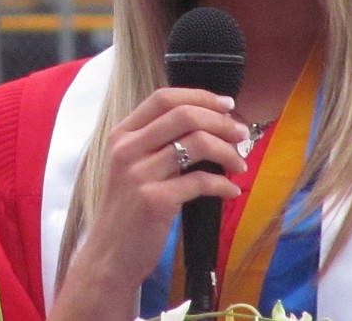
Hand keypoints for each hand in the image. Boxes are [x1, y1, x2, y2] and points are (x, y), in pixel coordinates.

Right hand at [50, 88, 248, 320]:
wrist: (109, 255)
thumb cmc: (127, 209)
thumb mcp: (131, 166)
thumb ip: (156, 142)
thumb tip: (207, 123)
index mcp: (122, 135)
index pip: (163, 98)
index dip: (200, 96)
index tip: (227, 104)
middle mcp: (127, 149)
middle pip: (184, 115)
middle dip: (221, 121)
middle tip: (241, 134)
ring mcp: (139, 174)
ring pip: (196, 144)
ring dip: (227, 152)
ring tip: (239, 164)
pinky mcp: (155, 200)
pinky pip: (200, 182)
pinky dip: (223, 184)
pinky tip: (231, 190)